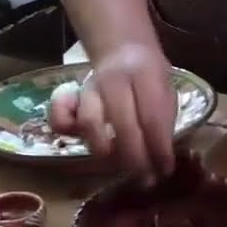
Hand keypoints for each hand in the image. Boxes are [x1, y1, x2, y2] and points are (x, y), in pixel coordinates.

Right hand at [48, 43, 177, 183]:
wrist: (123, 48)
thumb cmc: (149, 78)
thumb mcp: (167, 91)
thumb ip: (165, 121)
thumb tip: (162, 161)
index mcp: (145, 74)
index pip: (152, 116)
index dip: (159, 148)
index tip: (166, 170)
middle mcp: (114, 80)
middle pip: (122, 124)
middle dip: (135, 158)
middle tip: (146, 179)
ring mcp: (90, 89)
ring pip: (90, 123)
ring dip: (106, 151)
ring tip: (119, 166)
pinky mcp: (71, 98)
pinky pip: (59, 117)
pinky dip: (66, 131)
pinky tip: (85, 142)